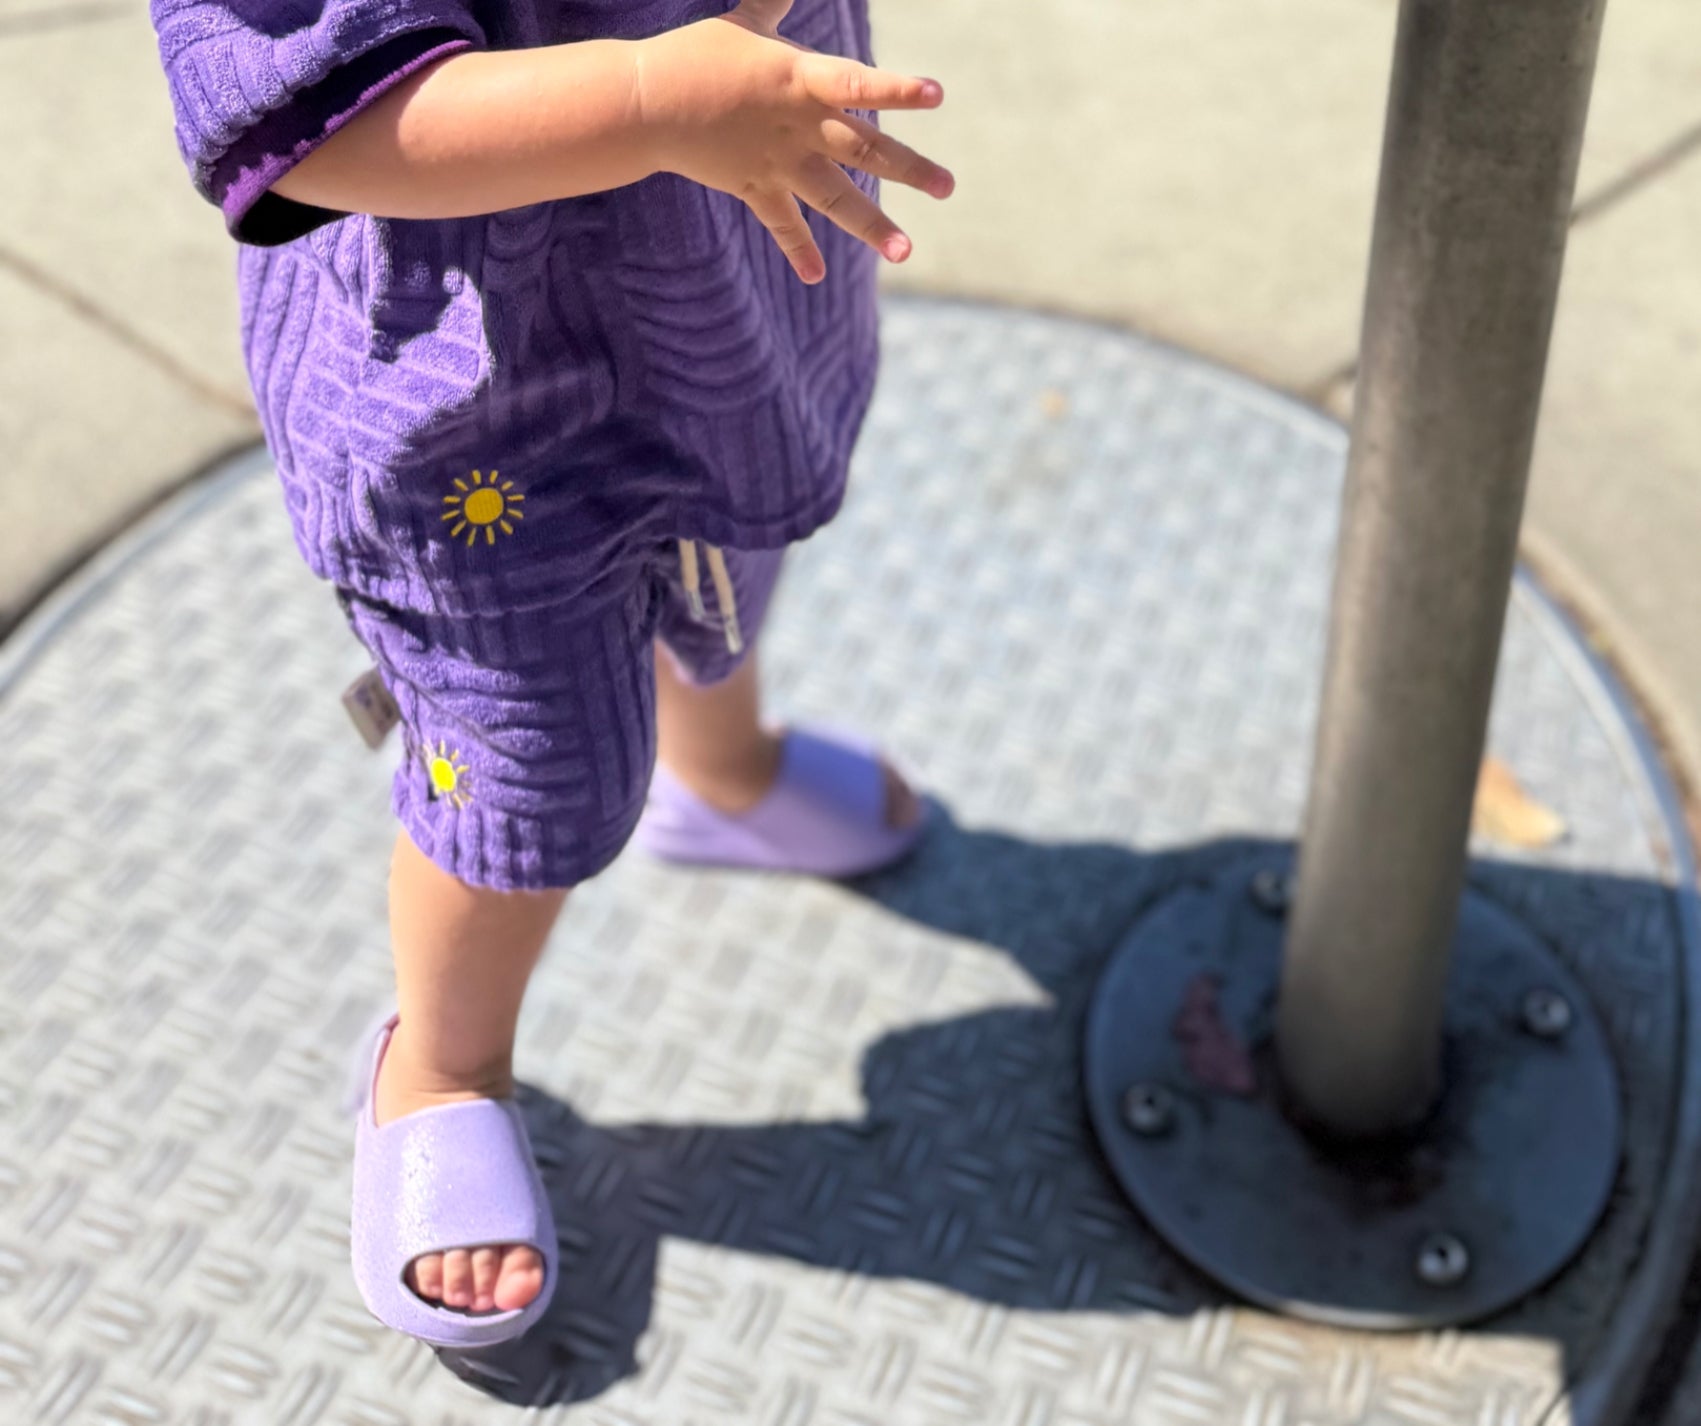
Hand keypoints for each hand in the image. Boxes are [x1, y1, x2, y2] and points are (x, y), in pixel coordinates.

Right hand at [632, 0, 952, 282]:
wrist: (647, 104)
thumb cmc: (697, 54)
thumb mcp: (745, 22)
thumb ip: (774, 0)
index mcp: (799, 79)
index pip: (856, 83)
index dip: (895, 89)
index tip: (936, 96)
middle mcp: (796, 125)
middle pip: (863, 150)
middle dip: (909, 170)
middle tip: (948, 188)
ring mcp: (777, 162)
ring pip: (834, 199)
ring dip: (872, 227)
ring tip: (907, 252)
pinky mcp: (753, 188)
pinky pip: (783, 224)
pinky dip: (798, 250)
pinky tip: (816, 277)